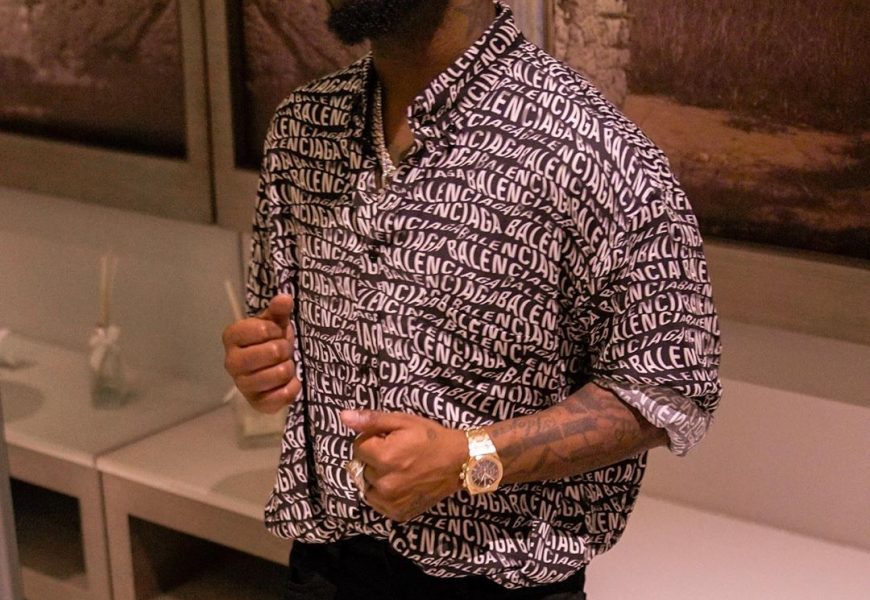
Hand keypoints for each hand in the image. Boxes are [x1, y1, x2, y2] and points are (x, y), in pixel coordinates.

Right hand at [222, 294, 300, 412]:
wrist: (270, 368)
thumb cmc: (269, 340)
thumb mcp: (274, 322)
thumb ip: (278, 310)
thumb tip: (285, 298)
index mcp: (232, 337)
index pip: (260, 329)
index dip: (275, 330)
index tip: (275, 332)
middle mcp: (231, 362)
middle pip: (272, 352)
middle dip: (285, 349)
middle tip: (282, 350)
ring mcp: (242, 384)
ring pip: (279, 373)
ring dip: (289, 367)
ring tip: (284, 365)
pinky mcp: (256, 403)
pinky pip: (282, 395)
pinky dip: (292, 387)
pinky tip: (288, 382)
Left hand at [341, 410, 466, 521]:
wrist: (459, 462)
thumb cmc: (431, 438)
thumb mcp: (403, 421)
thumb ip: (372, 420)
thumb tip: (343, 417)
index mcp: (383, 457)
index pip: (358, 446)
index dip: (372, 439)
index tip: (389, 439)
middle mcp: (384, 482)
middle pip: (363, 466)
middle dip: (375, 458)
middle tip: (398, 454)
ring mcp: (391, 501)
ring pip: (368, 485)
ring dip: (378, 477)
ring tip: (400, 469)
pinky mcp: (398, 513)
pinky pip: (378, 502)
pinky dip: (385, 493)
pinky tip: (401, 483)